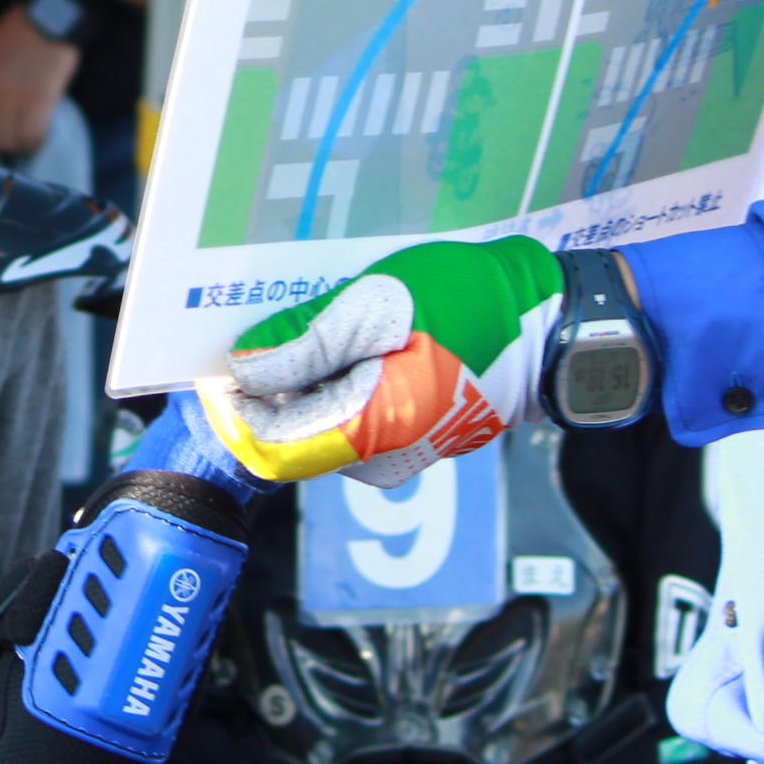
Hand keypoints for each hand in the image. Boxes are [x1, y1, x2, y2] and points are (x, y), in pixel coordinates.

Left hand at [0, 2, 79, 157]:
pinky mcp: (39, 100)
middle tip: (4, 143)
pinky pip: (31, 136)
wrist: (46, 19)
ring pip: (8, 142)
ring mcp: (13, 98)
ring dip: (15, 145)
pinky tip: (36, 133)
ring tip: (22, 135)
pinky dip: (34, 141)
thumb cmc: (13, 37)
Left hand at [207, 236, 565, 484]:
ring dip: (299, 373)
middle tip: (258, 319)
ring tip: (312, 314)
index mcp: (370, 430)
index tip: (211, 360)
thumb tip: (243, 368)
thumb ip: (307, 342)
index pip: (268, 445)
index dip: (231, 404)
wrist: (553, 322)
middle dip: (264, 381)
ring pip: (318, 419)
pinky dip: (333, 374)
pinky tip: (347, 330)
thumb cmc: (473, 304)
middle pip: (290, 432)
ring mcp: (398, 450)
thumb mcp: (381, 307)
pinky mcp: (411, 432)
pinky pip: (350, 412)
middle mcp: (380, 458)